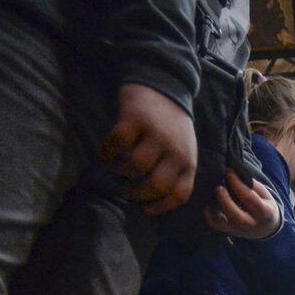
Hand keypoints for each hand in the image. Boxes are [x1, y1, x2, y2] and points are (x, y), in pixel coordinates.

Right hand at [100, 84, 196, 215]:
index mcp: (188, 161)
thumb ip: (175, 172)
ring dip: (120, 172)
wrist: (165, 85)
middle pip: (156, 185)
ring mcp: (155, 134)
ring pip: (135, 166)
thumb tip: (154, 201)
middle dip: (137, 195)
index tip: (145, 209)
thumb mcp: (184, 150)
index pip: (179, 194)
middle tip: (127, 192)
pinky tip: (106, 153)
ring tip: (116, 169)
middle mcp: (174, 149)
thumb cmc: (172, 126)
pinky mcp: (134, 119)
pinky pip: (117, 144)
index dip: (160, 207)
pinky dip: (107, 153)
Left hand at [205, 169, 280, 238]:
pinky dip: (208, 213)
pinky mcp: (228, 231)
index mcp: (264, 213)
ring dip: (213, 206)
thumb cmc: (263, 205)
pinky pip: (214, 223)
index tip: (229, 171)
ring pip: (221, 221)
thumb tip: (233, 173)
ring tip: (213, 193)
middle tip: (219, 186)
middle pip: (234, 213)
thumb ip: (251, 185)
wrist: (265, 227)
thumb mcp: (264, 194)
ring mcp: (238, 230)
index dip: (237, 183)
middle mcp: (251, 224)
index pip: (248, 197)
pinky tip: (209, 202)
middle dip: (224, 198)